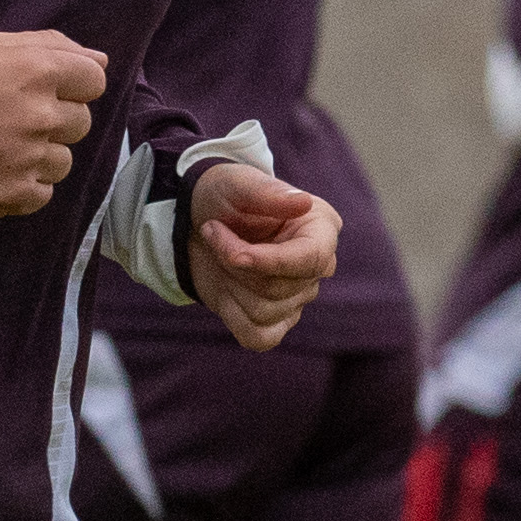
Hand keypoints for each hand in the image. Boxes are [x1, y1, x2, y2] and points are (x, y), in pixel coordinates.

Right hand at [0, 32, 103, 218]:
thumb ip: (52, 45)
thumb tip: (100, 59)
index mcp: (38, 69)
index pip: (94, 79)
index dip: (74, 84)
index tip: (47, 90)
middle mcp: (40, 114)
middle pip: (81, 122)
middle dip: (55, 120)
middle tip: (14, 118)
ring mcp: (29, 157)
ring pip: (64, 161)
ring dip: (40, 155)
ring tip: (2, 146)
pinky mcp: (14, 193)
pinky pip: (43, 193)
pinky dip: (25, 186)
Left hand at [186, 159, 337, 352]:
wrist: (199, 221)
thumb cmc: (224, 196)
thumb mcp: (237, 182)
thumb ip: (267, 191)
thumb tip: (303, 202)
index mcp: (320, 228)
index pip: (310, 259)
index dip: (270, 262)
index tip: (234, 254)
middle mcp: (317, 266)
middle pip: (278, 288)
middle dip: (234, 263)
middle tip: (212, 230)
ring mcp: (299, 297)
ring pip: (264, 312)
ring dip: (229, 284)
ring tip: (220, 256)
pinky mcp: (277, 320)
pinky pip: (258, 337)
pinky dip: (232, 315)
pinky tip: (226, 288)